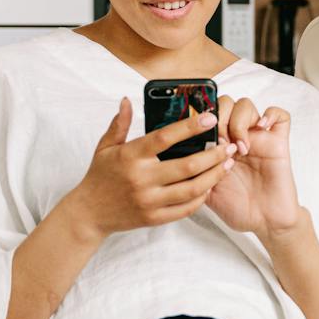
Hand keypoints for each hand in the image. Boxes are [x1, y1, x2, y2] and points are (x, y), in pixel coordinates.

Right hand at [58, 98, 233, 238]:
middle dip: (214, 155)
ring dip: (214, 176)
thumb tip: (127, 100)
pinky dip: (201, 197)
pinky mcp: (154, 218)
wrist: (88, 214)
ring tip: (227, 165)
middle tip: (229, 146)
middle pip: (187, 165)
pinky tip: (210, 185)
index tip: (210, 119)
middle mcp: (142, 178)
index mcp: (132, 156)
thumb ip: (120, 124)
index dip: (190, 127)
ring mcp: (149, 200)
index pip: (165, 137)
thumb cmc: (100, 176)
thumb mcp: (105, 147)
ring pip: (192, 188)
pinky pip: (185, 208)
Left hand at [203, 95, 300, 238]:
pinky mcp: (278, 142)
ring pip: (246, 104)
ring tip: (240, 148)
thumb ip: (194, 174)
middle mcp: (236, 137)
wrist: (264, 222)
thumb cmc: (237, 207)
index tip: (199, 139)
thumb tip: (175, 159)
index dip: (200, 120)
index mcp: (218, 146)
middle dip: (218, 118)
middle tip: (220, 142)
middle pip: (224, 103)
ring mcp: (258, 137)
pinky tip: (261, 131)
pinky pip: (280, 116)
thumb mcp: (206, 191)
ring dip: (239, 121)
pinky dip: (270, 116)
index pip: (206, 115)